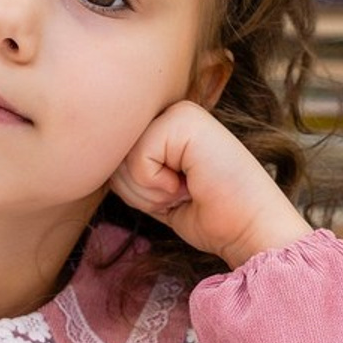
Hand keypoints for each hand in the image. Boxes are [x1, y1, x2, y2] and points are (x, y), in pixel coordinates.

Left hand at [111, 100, 311, 269]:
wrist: (250, 230)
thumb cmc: (209, 216)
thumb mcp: (156, 189)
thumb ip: (129, 170)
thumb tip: (92, 161)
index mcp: (166, 125)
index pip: (113, 155)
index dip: (133, 189)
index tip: (173, 195)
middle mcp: (172, 112)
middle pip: (113, 154)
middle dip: (138, 191)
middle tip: (179, 195)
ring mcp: (180, 112)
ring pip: (123, 157)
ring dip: (149, 191)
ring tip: (186, 190)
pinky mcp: (185, 121)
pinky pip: (138, 160)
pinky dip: (157, 185)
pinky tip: (190, 185)